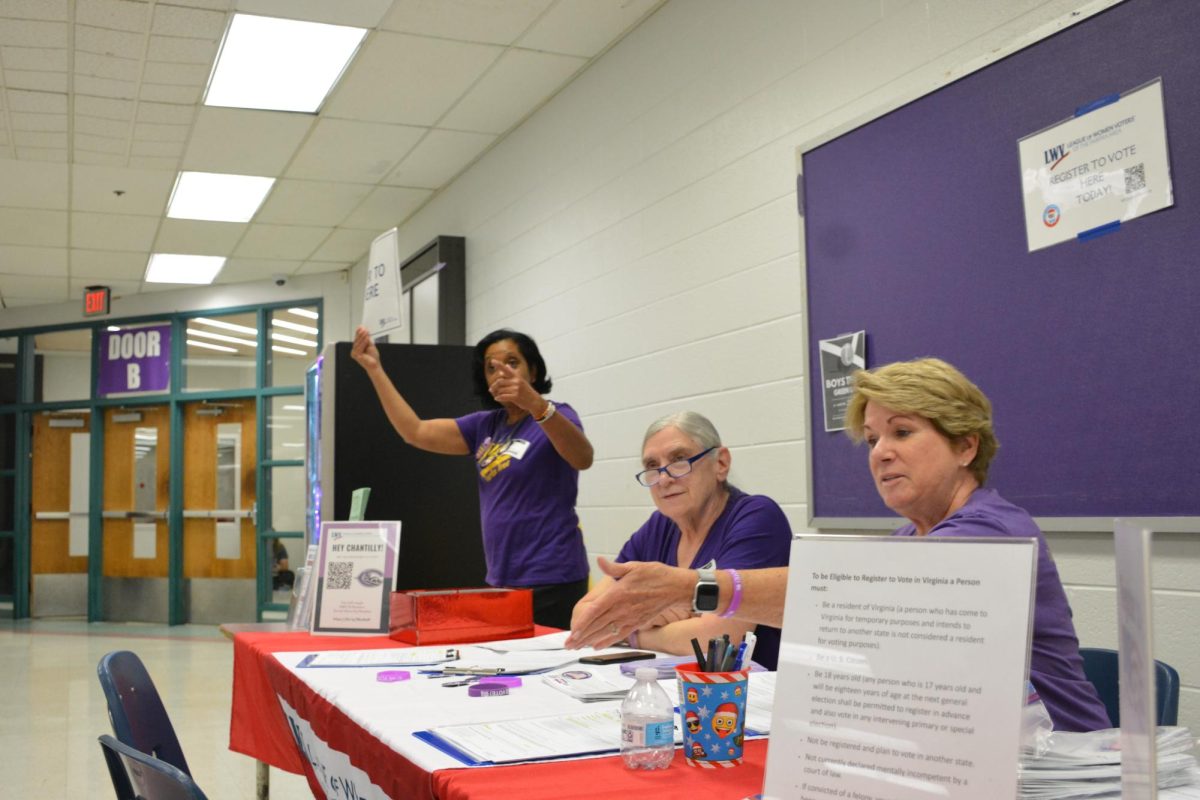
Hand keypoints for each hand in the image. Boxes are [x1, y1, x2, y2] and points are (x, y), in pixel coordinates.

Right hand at [350, 326, 379, 370]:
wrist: (375, 365)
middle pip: (357, 340)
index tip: (361, 327)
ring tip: (366, 332)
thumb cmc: (373, 357)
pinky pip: (360, 347)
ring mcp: (354, 353)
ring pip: (358, 343)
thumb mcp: (370, 345)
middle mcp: (354, 351)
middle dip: (360, 334)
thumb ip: (367, 339)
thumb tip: (365, 331)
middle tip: (363, 328)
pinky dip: (364, 342)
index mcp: (357, 348)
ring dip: (362, 337)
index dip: (359, 332)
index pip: (357, 339)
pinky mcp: (356, 356)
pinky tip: (367, 338)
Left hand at [487, 360, 543, 414]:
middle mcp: (516, 381)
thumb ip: (512, 373)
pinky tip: (497, 398)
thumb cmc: (526, 391)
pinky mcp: (516, 397)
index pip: (506, 369)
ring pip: (500, 390)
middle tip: (491, 390)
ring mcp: (516, 389)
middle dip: (494, 386)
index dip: (499, 365)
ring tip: (498, 395)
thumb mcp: (521, 380)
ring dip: (497, 393)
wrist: (534, 401)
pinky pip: (503, 396)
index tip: (492, 361)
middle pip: (499, 381)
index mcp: (517, 376)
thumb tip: (506, 365)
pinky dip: (498, 398)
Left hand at [565, 558, 692, 649]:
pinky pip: (620, 635)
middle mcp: (623, 608)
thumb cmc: (655, 575)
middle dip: (582, 635)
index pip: (596, 610)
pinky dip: (608, 641)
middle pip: (598, 624)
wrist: (676, 588)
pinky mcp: (637, 623)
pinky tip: (597, 646)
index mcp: (619, 593)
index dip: (584, 622)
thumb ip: (614, 567)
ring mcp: (630, 618)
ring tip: (578, 647)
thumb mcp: (634, 566)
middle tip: (569, 644)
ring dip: (591, 640)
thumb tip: (599, 560)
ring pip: (607, 632)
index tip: (573, 631)